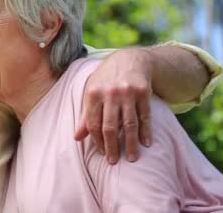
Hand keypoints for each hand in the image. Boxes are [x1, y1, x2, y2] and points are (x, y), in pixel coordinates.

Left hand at [74, 48, 152, 163]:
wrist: (130, 59)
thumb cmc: (106, 80)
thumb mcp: (92, 92)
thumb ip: (86, 115)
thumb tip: (76, 138)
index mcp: (93, 93)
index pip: (93, 123)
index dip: (97, 141)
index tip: (102, 153)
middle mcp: (110, 93)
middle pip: (110, 127)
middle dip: (112, 147)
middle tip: (114, 162)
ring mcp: (128, 92)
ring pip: (129, 124)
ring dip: (131, 143)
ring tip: (132, 158)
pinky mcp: (144, 92)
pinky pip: (145, 116)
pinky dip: (146, 131)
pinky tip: (146, 143)